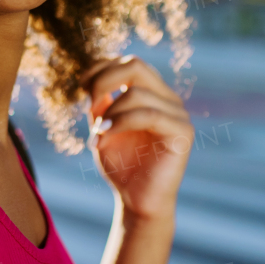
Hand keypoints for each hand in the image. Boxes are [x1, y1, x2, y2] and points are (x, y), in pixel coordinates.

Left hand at [80, 56, 193, 220]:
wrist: (136, 201)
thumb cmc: (121, 165)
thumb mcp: (103, 127)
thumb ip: (100, 103)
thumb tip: (91, 78)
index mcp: (151, 93)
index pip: (128, 62)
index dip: (100, 68)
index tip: (81, 87)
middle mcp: (167, 99)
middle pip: (136, 65)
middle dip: (104, 80)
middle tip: (89, 105)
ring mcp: (178, 114)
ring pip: (137, 93)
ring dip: (110, 112)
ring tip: (99, 133)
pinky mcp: (183, 132)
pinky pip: (149, 115)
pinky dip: (121, 122)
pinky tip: (105, 136)